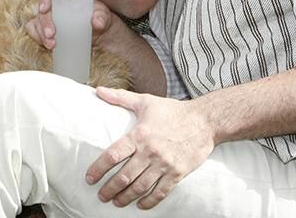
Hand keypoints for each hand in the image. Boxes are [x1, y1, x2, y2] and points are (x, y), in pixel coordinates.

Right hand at [25, 0, 121, 50]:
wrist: (100, 33)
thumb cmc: (100, 18)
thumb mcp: (103, 15)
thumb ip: (101, 17)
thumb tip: (96, 22)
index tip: (44, 10)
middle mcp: (54, 5)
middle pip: (42, 10)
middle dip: (44, 23)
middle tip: (51, 34)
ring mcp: (49, 18)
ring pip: (36, 22)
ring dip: (40, 34)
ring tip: (51, 45)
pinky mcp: (47, 31)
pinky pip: (35, 32)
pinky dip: (38, 38)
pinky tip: (46, 45)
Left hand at [86, 90, 213, 208]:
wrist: (205, 121)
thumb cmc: (173, 111)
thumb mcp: (146, 101)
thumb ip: (120, 97)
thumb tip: (99, 90)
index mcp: (139, 135)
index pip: (113, 155)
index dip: (99, 168)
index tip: (89, 178)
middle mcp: (150, 152)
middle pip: (124, 177)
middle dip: (110, 189)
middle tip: (101, 195)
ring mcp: (164, 164)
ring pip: (140, 187)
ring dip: (125, 198)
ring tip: (116, 202)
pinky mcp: (177, 173)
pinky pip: (161, 192)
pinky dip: (149, 201)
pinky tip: (141, 205)